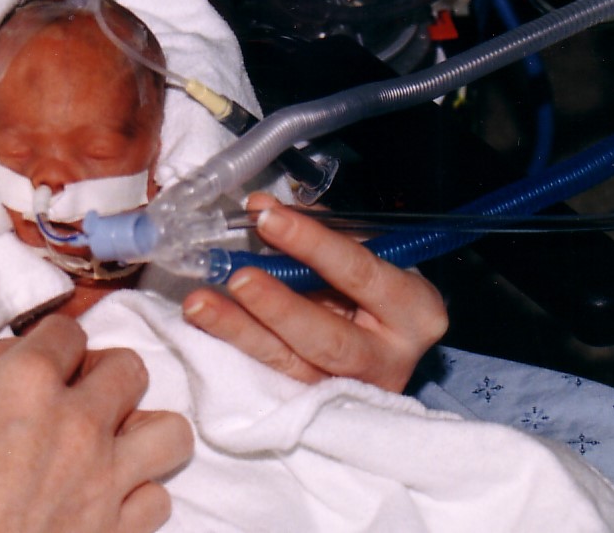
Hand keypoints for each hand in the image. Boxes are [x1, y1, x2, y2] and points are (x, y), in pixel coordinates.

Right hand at [0, 314, 193, 532]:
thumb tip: (6, 350)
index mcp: (25, 383)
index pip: (68, 331)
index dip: (51, 341)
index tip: (38, 360)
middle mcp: (77, 424)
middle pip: (129, 368)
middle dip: (102, 372)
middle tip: (72, 395)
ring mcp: (102, 482)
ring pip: (168, 432)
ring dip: (140, 429)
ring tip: (106, 442)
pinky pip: (158, 499)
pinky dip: (137, 494)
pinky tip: (103, 496)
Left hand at [182, 193, 447, 392]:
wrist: (384, 341)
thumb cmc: (371, 287)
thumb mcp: (359, 252)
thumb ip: (314, 228)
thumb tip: (259, 206)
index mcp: (414, 310)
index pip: (360, 273)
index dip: (312, 244)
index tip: (266, 218)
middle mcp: (389, 359)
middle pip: (328, 338)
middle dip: (279, 306)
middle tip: (238, 277)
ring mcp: (349, 390)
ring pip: (291, 364)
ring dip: (240, 331)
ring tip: (200, 303)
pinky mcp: (315, 406)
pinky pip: (270, 377)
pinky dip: (235, 348)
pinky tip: (205, 325)